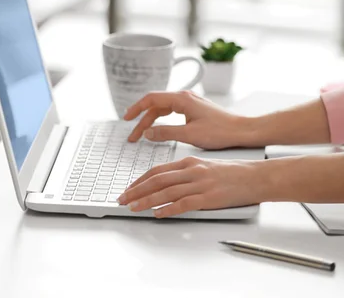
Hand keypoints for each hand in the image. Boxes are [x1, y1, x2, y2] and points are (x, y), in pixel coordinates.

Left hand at [117, 157, 260, 216]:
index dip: (140, 180)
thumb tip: (168, 182)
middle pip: (157, 180)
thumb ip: (186, 172)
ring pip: (166, 192)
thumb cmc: (232, 172)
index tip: (129, 188)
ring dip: (146, 200)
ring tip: (133, 207)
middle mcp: (191, 170)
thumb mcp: (205, 165)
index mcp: (189, 162)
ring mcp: (199, 184)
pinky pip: (183, 204)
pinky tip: (158, 214)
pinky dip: (168, 209)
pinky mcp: (208, 198)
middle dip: (136, 190)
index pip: (158, 170)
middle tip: (122, 198)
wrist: (254, 176)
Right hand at [124, 90, 251, 149]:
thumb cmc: (220, 131)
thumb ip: (166, 133)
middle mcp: (184, 97)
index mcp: (181, 98)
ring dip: (151, 121)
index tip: (126, 119)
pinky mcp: (194, 109)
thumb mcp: (189, 135)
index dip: (136, 108)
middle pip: (155, 105)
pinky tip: (159, 130)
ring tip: (142, 136)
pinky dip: (162, 121)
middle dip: (142, 120)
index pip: (151, 99)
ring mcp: (189, 102)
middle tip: (133, 136)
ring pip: (163, 109)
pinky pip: (172, 112)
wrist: (242, 131)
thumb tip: (147, 133)